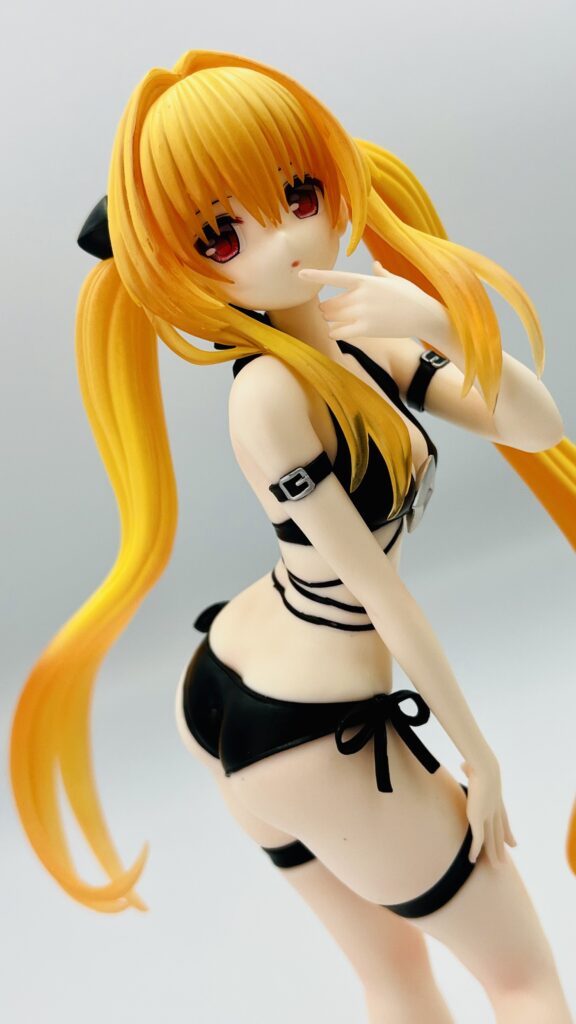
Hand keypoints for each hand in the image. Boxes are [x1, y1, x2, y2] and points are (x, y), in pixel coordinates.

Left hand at [298, 261, 441, 340]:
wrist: (424, 315)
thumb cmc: (411, 296)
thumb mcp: (395, 281)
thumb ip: (381, 274)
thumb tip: (376, 266)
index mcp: (365, 280)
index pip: (335, 277)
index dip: (316, 276)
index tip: (300, 274)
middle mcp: (360, 296)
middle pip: (330, 304)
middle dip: (327, 309)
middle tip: (328, 312)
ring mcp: (362, 313)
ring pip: (333, 318)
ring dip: (330, 321)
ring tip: (335, 322)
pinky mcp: (365, 329)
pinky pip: (338, 332)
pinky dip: (334, 333)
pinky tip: (336, 333)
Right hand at [461, 758, 517, 867]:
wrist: (486, 769)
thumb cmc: (478, 764)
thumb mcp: (476, 769)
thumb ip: (471, 769)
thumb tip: (464, 764)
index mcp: (496, 800)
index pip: (504, 821)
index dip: (507, 833)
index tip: (512, 844)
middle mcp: (494, 811)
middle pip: (499, 833)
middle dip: (502, 848)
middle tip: (506, 862)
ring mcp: (487, 817)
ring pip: (491, 840)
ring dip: (493, 854)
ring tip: (497, 868)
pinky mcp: (478, 820)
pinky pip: (477, 840)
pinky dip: (474, 850)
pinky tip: (471, 860)